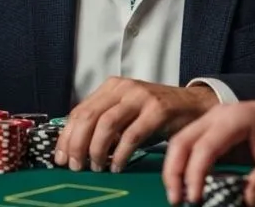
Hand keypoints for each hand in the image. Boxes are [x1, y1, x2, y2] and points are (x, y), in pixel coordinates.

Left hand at [54, 77, 217, 172]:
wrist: (193, 106)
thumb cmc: (155, 114)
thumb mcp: (126, 112)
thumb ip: (103, 123)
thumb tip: (74, 148)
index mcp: (110, 87)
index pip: (79, 111)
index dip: (67, 137)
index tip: (61, 158)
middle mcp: (123, 88)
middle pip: (89, 116)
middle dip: (78, 145)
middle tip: (76, 166)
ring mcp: (140, 97)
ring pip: (107, 124)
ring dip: (97, 150)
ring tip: (97, 167)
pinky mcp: (157, 110)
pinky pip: (132, 135)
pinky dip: (120, 154)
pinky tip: (117, 166)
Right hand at [163, 99, 254, 205]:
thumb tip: (245, 203)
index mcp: (235, 118)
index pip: (204, 147)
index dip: (195, 174)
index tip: (195, 199)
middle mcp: (217, 116)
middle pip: (182, 141)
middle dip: (174, 171)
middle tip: (176, 200)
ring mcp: (213, 121)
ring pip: (181, 142)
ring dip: (175, 169)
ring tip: (178, 196)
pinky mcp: (213, 130)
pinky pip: (191, 146)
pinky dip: (185, 165)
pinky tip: (189, 185)